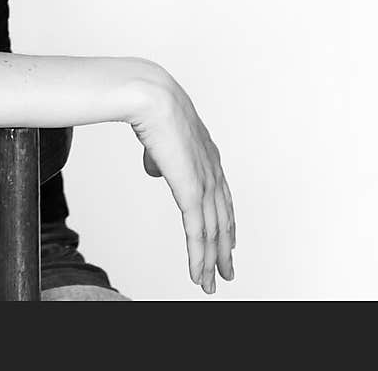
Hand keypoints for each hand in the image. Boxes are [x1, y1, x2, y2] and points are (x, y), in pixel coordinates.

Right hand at [130, 73, 235, 294]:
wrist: (150, 95)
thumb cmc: (150, 105)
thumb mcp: (159, 134)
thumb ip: (161, 155)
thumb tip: (156, 171)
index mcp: (206, 153)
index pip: (221, 195)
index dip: (224, 219)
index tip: (226, 239)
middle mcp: (212, 169)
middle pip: (223, 218)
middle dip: (224, 248)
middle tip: (227, 271)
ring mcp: (204, 181)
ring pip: (213, 232)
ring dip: (212, 261)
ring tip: (211, 283)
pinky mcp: (192, 190)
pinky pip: (197, 233)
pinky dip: (200, 257)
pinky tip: (198, 274)